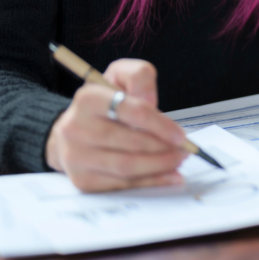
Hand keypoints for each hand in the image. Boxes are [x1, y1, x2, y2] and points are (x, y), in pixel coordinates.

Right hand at [45, 59, 188, 191]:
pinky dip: (148, 182)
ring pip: (126, 167)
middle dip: (163, 148)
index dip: (160, 125)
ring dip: (159, 166)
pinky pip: (120, 184)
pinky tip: (166, 176)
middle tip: (184, 150)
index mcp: (88, 98)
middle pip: (130, 142)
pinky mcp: (81, 179)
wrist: (75, 127)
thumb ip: (140, 77)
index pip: (132, 111)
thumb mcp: (122, 75)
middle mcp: (75, 128)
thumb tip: (150, 102)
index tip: (180, 135)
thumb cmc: (106, 101)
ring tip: (177, 161)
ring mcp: (76, 156)